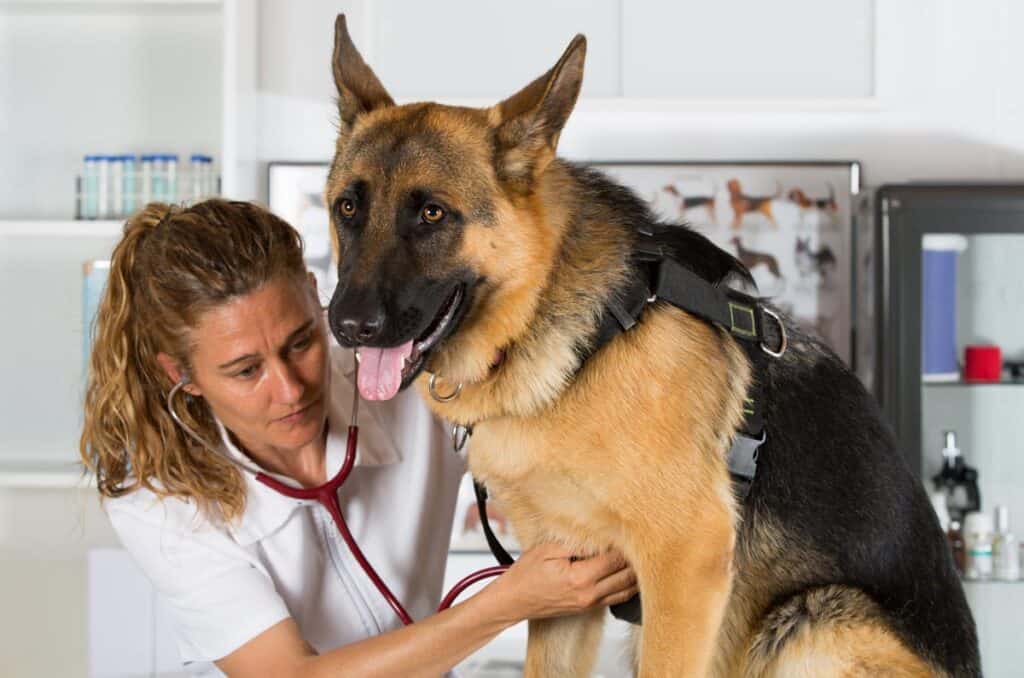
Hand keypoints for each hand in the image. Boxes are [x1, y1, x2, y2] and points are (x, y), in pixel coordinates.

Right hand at [484, 543, 637, 623]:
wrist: (514, 600)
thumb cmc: (526, 574)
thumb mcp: (547, 550)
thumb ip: (576, 543)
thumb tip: (600, 535)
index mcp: (580, 577)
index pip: (615, 559)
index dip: (625, 543)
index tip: (630, 530)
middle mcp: (589, 594)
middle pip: (626, 575)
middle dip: (636, 557)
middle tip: (640, 540)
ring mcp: (591, 603)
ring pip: (627, 589)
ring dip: (636, 573)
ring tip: (639, 554)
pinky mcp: (590, 608)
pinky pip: (618, 598)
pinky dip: (628, 585)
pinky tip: (630, 572)